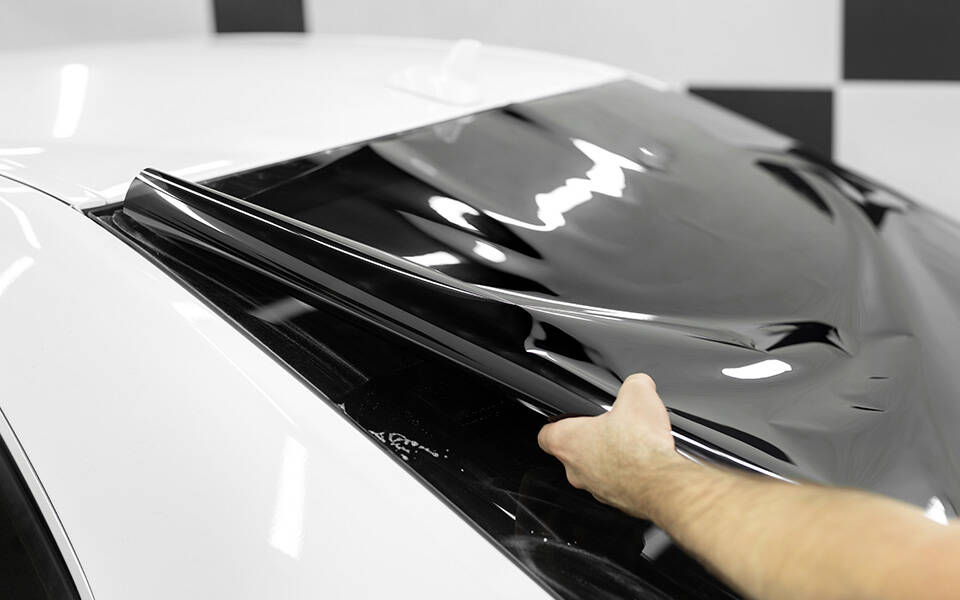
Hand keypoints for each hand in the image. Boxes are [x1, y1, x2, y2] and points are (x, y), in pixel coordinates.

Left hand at [537, 373, 682, 518]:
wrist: (661, 483)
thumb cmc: (640, 446)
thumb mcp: (637, 394)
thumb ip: (633, 384)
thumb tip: (639, 383)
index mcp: (568, 442)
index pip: (546, 434)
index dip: (556, 424)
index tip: (568, 419)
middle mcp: (575, 470)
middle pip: (572, 453)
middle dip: (590, 440)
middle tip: (610, 428)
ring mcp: (595, 488)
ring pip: (594, 471)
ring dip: (609, 459)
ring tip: (632, 444)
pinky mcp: (617, 501)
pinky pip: (616, 485)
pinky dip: (627, 475)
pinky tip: (645, 462)